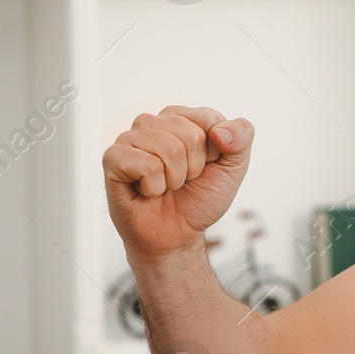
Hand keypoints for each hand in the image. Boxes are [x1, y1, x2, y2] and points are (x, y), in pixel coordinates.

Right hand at [103, 106, 254, 259]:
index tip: (205, 166)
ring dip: (175, 178)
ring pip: (169, 148)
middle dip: (195, 167)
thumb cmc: (200, 198)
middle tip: (183, 180)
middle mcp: (154, 123)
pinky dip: (155, 187)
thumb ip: (242, 138)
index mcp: (182, 118)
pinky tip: (147, 191)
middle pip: (191, 135)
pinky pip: (146, 165)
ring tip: (165, 185)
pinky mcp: (112, 158)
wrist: (177, 234)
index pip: (210, 119)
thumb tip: (221, 131)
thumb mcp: (233, 168)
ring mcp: (130, 138)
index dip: (215, 152)